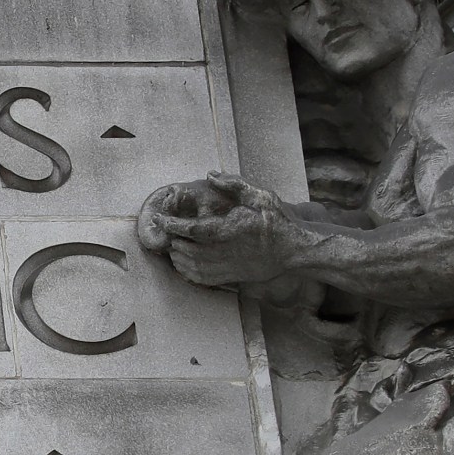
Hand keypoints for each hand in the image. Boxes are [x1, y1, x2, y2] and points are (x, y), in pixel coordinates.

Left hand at [140, 172, 297, 287]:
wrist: (294, 251)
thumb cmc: (277, 222)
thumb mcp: (260, 196)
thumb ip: (234, 185)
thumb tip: (211, 175)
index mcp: (231, 229)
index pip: (193, 229)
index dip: (172, 224)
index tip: (159, 219)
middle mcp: (226, 251)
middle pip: (187, 249)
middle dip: (172, 240)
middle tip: (165, 230)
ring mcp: (228, 267)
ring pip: (191, 266)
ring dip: (177, 256)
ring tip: (172, 244)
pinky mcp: (230, 277)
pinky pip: (201, 279)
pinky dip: (186, 272)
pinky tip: (183, 262)